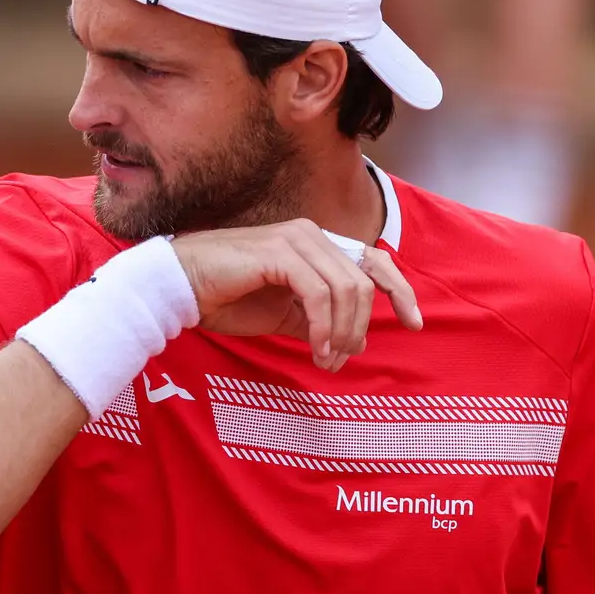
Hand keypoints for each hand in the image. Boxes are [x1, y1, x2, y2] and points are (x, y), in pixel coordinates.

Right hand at [171, 219, 422, 371]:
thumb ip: (319, 322)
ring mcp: (296, 239)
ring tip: (326, 358)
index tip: (414, 323)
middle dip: (362, 326)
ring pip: (348, 288)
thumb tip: (359, 342)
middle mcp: (310, 234)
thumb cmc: (225, 298)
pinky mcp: (280, 253)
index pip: (373, 260)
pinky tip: (316, 348)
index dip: (400, 290)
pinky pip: (320, 294)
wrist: (180, 289)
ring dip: (344, 331)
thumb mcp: (283, 315)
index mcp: (314, 243)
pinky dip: (325, 327)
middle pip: (365, 280)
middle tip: (341, 359)